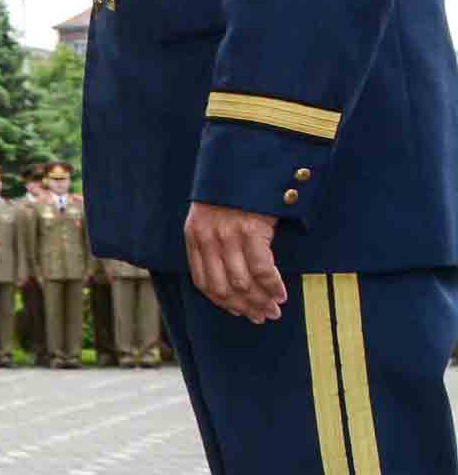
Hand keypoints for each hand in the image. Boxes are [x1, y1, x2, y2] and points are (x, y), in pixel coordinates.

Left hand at [184, 201, 286, 320]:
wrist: (245, 157)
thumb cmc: (233, 189)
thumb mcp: (211, 213)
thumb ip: (214, 240)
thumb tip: (232, 273)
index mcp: (194, 235)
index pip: (202, 281)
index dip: (221, 302)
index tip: (238, 312)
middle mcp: (207, 238)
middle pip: (222, 287)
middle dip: (243, 307)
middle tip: (262, 317)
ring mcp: (227, 234)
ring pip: (242, 282)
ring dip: (260, 301)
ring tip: (274, 310)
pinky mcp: (250, 230)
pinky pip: (261, 269)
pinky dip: (272, 286)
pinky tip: (281, 294)